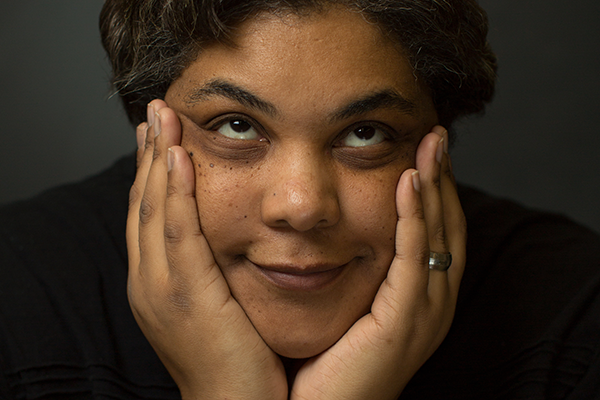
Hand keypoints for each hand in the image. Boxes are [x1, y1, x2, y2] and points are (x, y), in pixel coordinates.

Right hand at [126, 100, 287, 399]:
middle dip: (150, 155)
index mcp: (157, 284)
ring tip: (164, 118)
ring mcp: (161, 288)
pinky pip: (178, 231)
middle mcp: (149, 281)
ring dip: (158, 160)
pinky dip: (175, 192)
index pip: (151, 215)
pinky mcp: (186, 294)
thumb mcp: (218, 306)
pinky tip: (179, 157)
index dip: (154, 172)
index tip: (162, 138)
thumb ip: (214, 269)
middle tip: (158, 113)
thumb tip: (227, 239)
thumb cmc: (238, 360)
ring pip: (154, 209)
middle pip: (144, 204)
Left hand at [290, 126, 465, 399]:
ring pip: (438, 236)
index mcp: (419, 298)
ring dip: (435, 186)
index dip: (432, 189)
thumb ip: (352, 269)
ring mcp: (423, 314)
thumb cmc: (324, 360)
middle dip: (442, 178)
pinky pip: (414, 259)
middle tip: (434, 132)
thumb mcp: (347, 304)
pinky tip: (409, 182)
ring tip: (430, 142)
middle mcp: (432, 302)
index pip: (434, 231)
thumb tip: (331, 231)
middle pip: (447, 226)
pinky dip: (414, 218)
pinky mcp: (405, 322)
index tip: (422, 149)